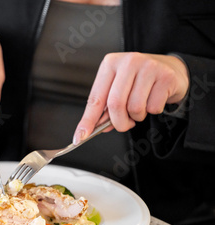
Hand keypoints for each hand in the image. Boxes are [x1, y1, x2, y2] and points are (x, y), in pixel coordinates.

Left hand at [73, 52, 188, 143]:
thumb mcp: (118, 88)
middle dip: (118, 122)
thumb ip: (104, 108)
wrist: (171, 69)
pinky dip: (152, 111)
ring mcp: (148, 66)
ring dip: (136, 116)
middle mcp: (128, 61)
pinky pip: (153, 107)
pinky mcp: (165, 76)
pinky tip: (153, 100)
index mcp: (110, 64)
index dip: (88, 120)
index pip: (96, 98)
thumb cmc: (139, 81)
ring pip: (135, 107)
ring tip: (140, 108)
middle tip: (124, 125)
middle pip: (115, 104)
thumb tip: (93, 128)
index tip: (80, 136)